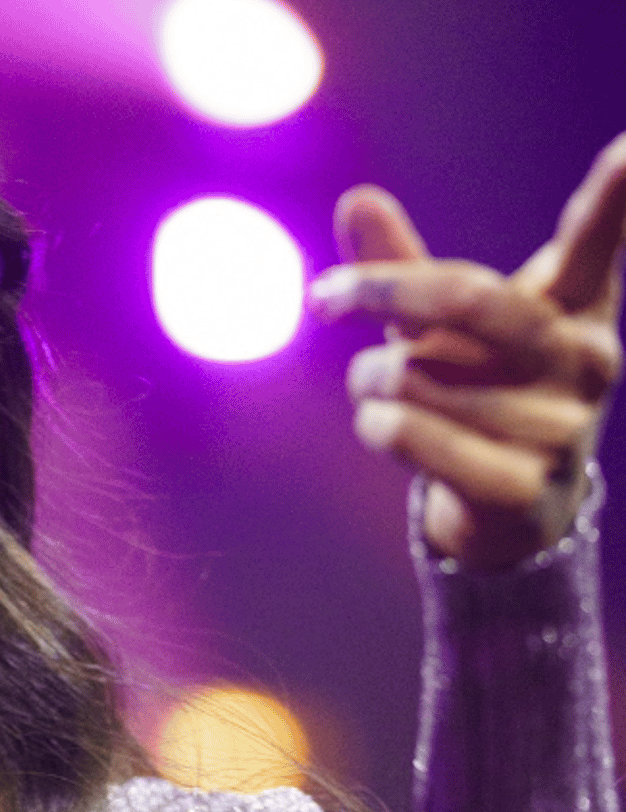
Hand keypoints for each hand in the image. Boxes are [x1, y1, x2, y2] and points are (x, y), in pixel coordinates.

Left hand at [311, 133, 625, 568]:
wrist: (507, 508)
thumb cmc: (473, 389)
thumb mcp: (437, 324)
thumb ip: (401, 264)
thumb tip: (357, 197)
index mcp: (573, 309)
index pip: (592, 246)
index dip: (613, 197)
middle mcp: (583, 361)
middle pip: (468, 297)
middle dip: (380, 289)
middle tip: (321, 297)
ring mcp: (561, 428)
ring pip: (414, 374)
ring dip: (369, 380)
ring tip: (384, 394)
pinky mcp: (523, 487)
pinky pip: (411, 433)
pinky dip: (375, 425)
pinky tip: (383, 428)